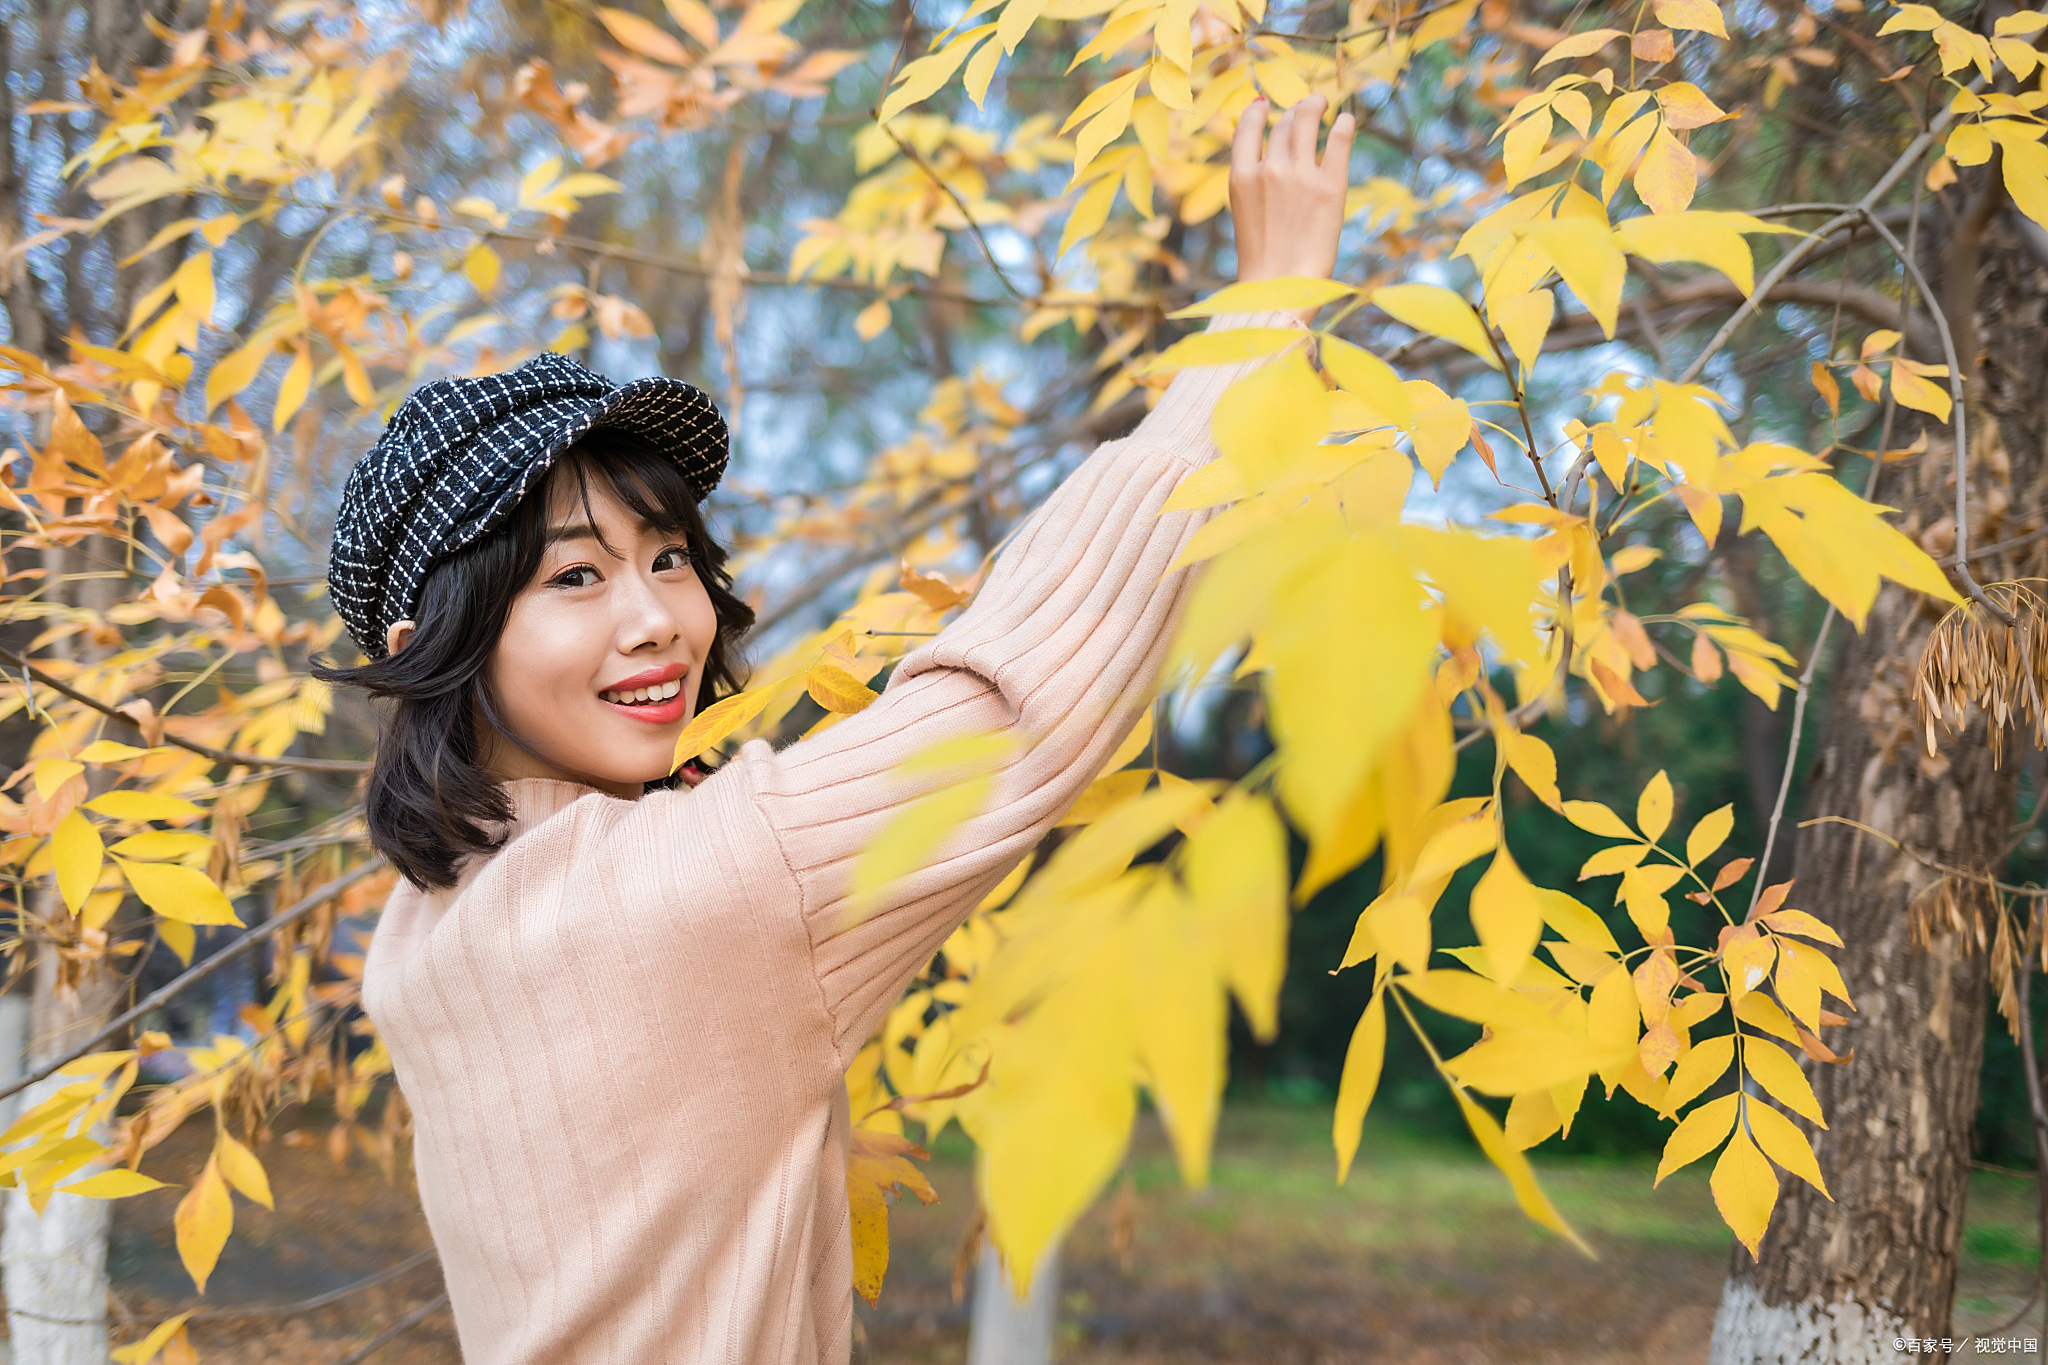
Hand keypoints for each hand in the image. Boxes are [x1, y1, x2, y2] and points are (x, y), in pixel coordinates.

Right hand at [1228, 94, 1354, 315]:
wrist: (1279, 288)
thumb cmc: (1263, 259)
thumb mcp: (1246, 213)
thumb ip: (1254, 181)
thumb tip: (1268, 155)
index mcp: (1241, 177)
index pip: (1248, 127)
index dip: (1256, 110)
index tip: (1264, 102)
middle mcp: (1269, 169)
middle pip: (1284, 123)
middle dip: (1296, 110)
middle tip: (1308, 106)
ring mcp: (1300, 175)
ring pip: (1308, 119)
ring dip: (1317, 105)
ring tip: (1323, 104)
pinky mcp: (1331, 186)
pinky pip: (1339, 138)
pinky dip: (1344, 124)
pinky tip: (1346, 121)